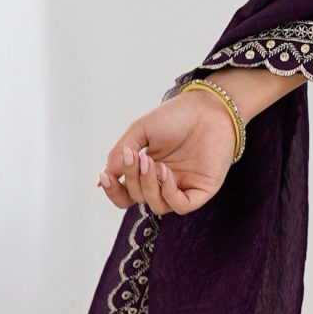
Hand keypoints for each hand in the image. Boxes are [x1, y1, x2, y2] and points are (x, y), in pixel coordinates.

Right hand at [98, 86, 237, 216]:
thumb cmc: (176, 116)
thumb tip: (106, 174)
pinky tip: (165, 172)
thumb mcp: (140, 130)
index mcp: (147, 171)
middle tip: (135, 157)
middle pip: (137, 198)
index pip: (125, 193)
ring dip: (148, 186)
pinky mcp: (201, 190)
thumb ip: (121, 152)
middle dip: (131, 180)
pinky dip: (168, 193)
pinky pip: (180, 206)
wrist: (207, 107)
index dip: (113, 190)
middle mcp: (162, 182)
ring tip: (150, 162)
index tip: (105, 176)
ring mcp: (182, 187)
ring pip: (157, 206)